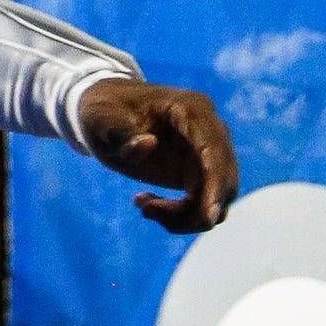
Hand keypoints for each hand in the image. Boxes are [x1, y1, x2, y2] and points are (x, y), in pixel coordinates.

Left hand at [77, 77, 237, 233]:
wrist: (105, 114)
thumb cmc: (103, 110)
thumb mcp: (102, 118)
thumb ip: (122, 132)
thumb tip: (150, 144)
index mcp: (189, 108)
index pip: (213, 148)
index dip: (215, 182)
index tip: (208, 217)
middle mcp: (207, 129)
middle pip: (223, 179)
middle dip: (194, 209)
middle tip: (148, 212)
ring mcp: (206, 152)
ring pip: (216, 198)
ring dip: (185, 215)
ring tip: (143, 206)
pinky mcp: (199, 173)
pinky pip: (204, 204)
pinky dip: (181, 215)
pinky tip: (146, 204)